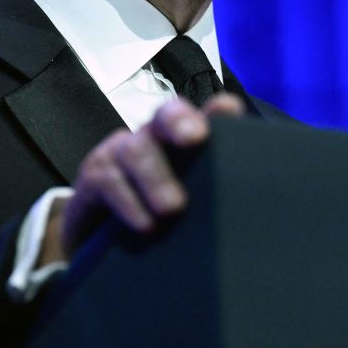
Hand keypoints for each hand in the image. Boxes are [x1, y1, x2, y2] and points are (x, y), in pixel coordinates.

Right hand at [39, 92, 244, 265]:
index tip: (230, 109)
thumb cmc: (159, 215)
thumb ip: (216, 194)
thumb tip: (253, 212)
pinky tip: (145, 226)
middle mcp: (152, 136)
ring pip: (137, 150)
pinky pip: (109, 181)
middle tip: (195, 138)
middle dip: (179, 121)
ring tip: (173, 208)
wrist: (100, 238)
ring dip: (155, 177)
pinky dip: (129, 203)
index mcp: (182, 138)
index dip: (215, 109)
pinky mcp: (95, 174)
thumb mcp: (192, 203)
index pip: (203, 115)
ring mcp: (120, 151)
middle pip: (165, 116)